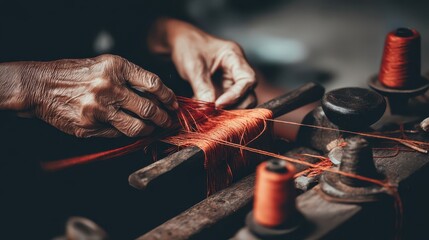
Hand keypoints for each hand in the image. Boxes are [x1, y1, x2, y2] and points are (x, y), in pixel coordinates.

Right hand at [1, 54, 177, 137]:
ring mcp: (100, 110)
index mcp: (116, 68)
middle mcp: (109, 88)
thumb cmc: (74, 74)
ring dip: (150, 130)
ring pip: (137, 127)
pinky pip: (117, 135)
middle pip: (149, 109)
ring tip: (153, 129)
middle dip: (164, 118)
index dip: (168, 96)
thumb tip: (157, 95)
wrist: (41, 86)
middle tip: (168, 121)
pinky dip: (127, 134)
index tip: (173, 103)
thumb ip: (130, 78)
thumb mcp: (104, 65)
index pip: (153, 83)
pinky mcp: (90, 127)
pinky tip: (131, 131)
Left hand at [148, 19, 256, 108]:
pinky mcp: (223, 90)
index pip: (247, 79)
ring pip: (240, 102)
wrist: (178, 43)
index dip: (236, 95)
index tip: (218, 105)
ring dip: (227, 112)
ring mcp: (231, 81)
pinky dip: (218, 112)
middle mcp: (237, 70)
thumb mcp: (193, 65)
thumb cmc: (187, 46)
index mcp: (234, 57)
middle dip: (235, 107)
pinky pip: (227, 105)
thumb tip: (208, 109)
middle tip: (216, 115)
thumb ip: (201, 87)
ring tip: (209, 116)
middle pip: (248, 94)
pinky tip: (205, 114)